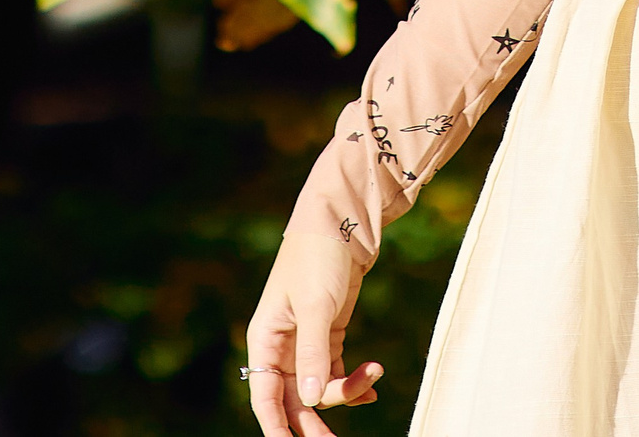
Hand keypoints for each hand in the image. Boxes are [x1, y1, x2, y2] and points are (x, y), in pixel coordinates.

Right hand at [246, 234, 383, 434]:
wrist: (341, 222)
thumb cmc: (318, 258)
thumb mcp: (316, 306)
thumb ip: (312, 354)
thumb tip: (309, 402)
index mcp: (265, 339)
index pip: (264, 396)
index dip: (275, 427)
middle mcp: (281, 347)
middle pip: (293, 399)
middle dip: (314, 421)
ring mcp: (306, 343)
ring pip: (318, 388)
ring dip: (344, 391)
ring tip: (374, 374)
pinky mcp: (329, 336)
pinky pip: (336, 373)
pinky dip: (353, 382)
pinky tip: (372, 382)